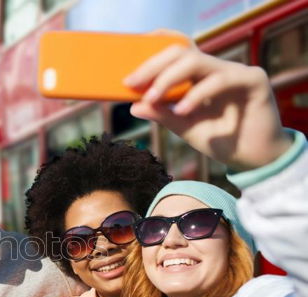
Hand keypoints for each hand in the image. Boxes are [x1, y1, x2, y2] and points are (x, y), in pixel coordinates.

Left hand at [124, 44, 292, 169]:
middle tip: (132, 82)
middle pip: (181, 53)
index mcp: (200, 76)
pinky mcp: (253, 80)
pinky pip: (221, 79)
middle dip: (153, 66)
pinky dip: (197, 94)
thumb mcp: (185, 127)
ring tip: (152, 98)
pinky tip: (183, 110)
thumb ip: (162, 114)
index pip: (175, 54)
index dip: (151, 57)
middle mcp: (217, 69)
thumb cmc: (221, 140)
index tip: (127, 76)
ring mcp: (236, 71)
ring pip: (197, 61)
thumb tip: (133, 106)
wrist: (254, 159)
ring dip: (169, 78)